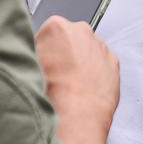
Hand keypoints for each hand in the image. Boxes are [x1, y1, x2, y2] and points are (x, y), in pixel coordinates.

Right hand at [35, 16, 119, 130]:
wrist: (75, 117)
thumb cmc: (52, 94)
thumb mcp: (28, 66)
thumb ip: (34, 53)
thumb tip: (34, 54)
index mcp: (57, 27)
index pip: (48, 32)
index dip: (44, 49)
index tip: (43, 62)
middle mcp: (81, 31)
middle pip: (70, 38)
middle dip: (65, 53)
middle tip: (57, 74)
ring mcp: (100, 45)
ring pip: (88, 50)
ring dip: (81, 63)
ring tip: (71, 86)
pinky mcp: (114, 61)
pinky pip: (102, 63)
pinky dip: (96, 73)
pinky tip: (85, 88)